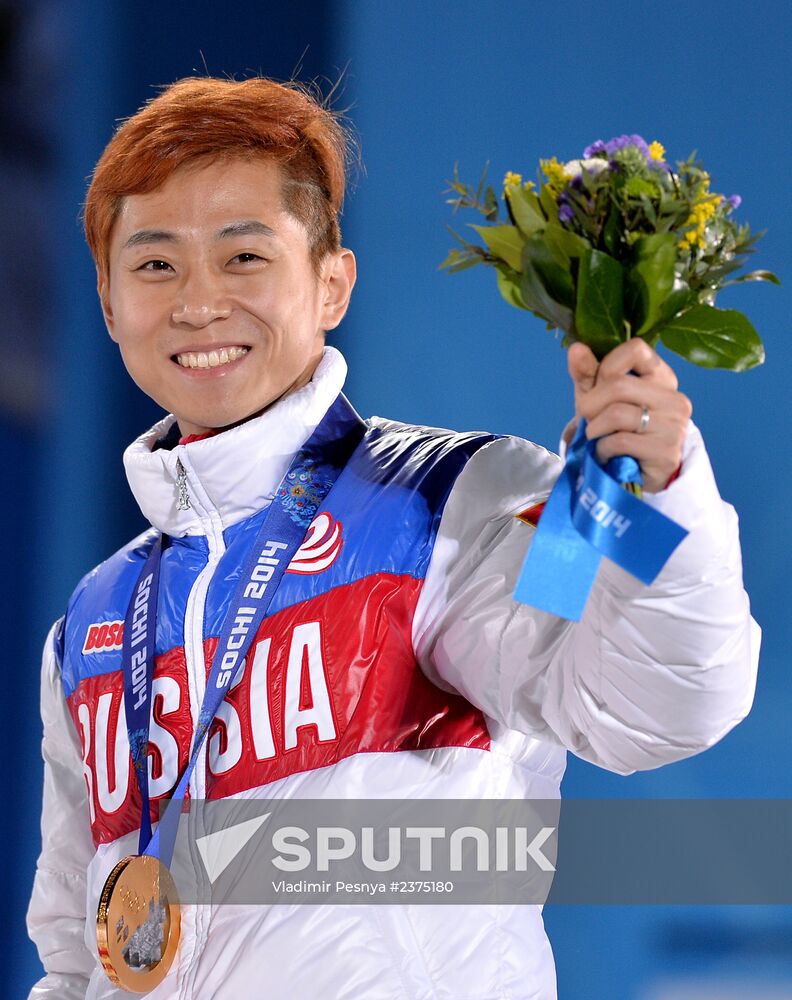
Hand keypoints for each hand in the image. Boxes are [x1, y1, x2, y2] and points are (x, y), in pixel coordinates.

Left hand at [566, 340, 691, 492]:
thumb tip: (576, 348)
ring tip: (596, 438)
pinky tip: (605, 454)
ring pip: (616, 414)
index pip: (636, 349)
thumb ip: (588, 373)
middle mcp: (674, 398)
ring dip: (594, 429)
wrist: (632, 474)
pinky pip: (619, 442)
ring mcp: (674, 426)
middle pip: (618, 384)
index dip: (607, 366)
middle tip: (587, 420)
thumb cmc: (616, 429)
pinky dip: (601, 449)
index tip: (598, 386)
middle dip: (590, 404)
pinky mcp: (666, 453)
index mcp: (661, 376)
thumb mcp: (599, 397)